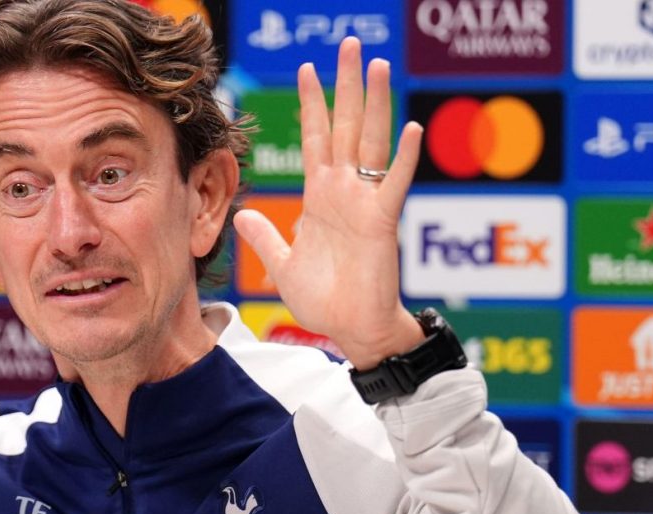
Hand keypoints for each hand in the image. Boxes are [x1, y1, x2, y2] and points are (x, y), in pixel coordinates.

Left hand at [233, 38, 422, 369]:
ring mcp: (364, 203)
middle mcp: (344, 192)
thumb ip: (265, 238)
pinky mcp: (381, 222)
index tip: (307, 69)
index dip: (311, 105)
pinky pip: (394, 184)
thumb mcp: (283, 265)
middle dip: (345, 86)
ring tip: (377, 65)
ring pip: (369, 142)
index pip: (315, 139)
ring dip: (374, 103)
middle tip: (350, 45)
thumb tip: (242, 216)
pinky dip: (404, 157)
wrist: (352, 329)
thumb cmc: (325, 300)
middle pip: (344, 126)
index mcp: (320, 198)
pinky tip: (410, 128)